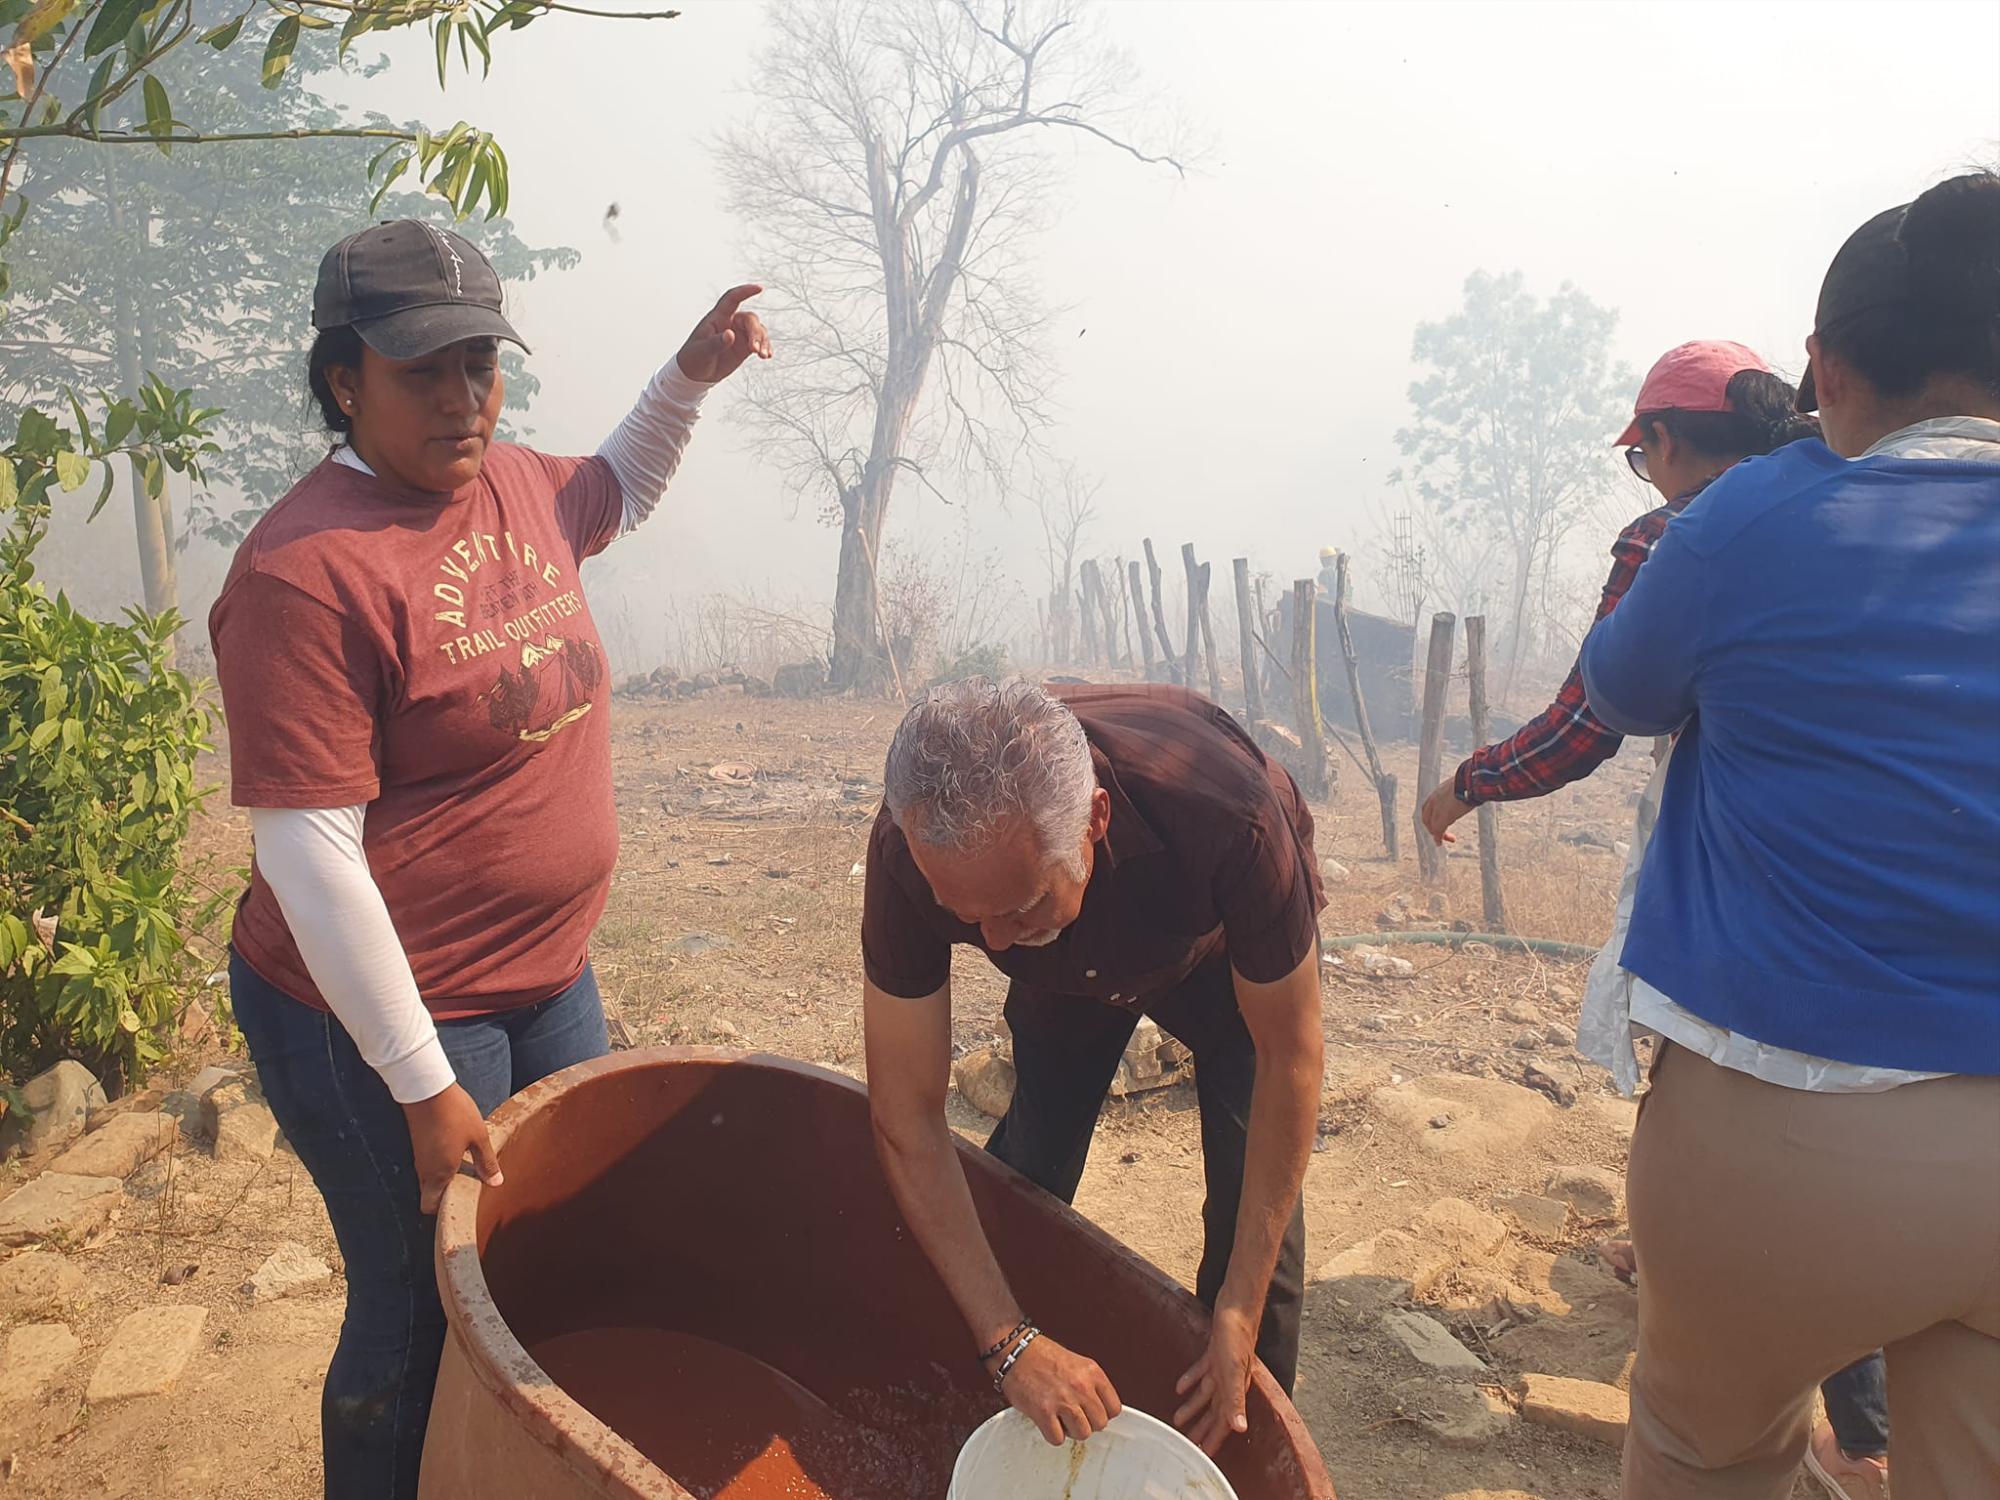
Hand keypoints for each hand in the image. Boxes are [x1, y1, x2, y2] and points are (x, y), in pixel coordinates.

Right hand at [402, 1083, 502, 1214]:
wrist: (426, 1089)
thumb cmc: (454, 1113)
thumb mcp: (478, 1137)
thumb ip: (486, 1162)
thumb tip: (496, 1183)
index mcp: (439, 1175)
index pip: (430, 1207)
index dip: (444, 1211)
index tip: (464, 1205)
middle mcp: (425, 1171)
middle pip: (429, 1196)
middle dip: (446, 1197)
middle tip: (469, 1186)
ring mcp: (419, 1157)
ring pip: (429, 1180)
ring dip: (445, 1178)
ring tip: (468, 1167)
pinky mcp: (418, 1144)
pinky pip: (428, 1164)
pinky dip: (440, 1164)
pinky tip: (457, 1151)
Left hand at [673, 283, 771, 384]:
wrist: (695, 374)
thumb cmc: (693, 358)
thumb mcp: (702, 351)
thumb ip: (716, 342)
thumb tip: (730, 334)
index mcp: (717, 318)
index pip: (732, 299)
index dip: (745, 292)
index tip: (759, 288)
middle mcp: (730, 323)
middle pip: (750, 319)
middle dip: (755, 333)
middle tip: (754, 349)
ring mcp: (738, 334)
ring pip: (758, 330)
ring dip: (762, 341)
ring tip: (762, 355)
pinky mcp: (744, 347)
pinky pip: (759, 342)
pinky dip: (765, 347)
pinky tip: (767, 355)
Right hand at [990, 1333, 1121, 1444]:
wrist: (1015, 1350)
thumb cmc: (1042, 1355)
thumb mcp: (1078, 1363)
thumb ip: (1091, 1385)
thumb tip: (1099, 1409)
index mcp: (1092, 1373)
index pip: (1114, 1409)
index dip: (1102, 1413)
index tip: (1092, 1412)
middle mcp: (1081, 1387)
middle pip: (1100, 1424)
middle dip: (1087, 1423)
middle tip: (1074, 1415)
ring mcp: (1063, 1400)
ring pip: (1083, 1434)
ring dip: (1071, 1431)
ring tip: (1061, 1419)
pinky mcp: (1043, 1412)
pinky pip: (1058, 1438)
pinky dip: (1052, 1434)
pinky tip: (1048, 1421)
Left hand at [1174, 1303, 1256, 1456]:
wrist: (1237, 1304)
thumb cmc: (1236, 1335)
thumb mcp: (1233, 1368)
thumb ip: (1235, 1399)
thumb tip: (1240, 1429)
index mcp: (1235, 1387)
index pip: (1224, 1421)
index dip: (1215, 1439)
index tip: (1204, 1456)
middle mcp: (1230, 1380)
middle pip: (1215, 1411)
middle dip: (1203, 1429)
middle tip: (1189, 1445)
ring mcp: (1222, 1365)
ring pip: (1206, 1393)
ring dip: (1193, 1407)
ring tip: (1177, 1420)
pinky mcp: (1215, 1350)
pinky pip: (1202, 1371)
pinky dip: (1191, 1380)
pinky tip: (1179, 1387)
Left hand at [1420, 780, 1474, 844]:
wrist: (1469, 783)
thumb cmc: (1468, 783)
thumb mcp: (1456, 788)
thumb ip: (1454, 795)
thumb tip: (1465, 794)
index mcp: (1435, 794)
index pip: (1427, 809)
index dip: (1430, 817)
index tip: (1436, 823)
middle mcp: (1432, 802)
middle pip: (1426, 819)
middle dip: (1431, 827)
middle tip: (1439, 834)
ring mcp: (1436, 810)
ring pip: (1432, 826)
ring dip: (1437, 833)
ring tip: (1446, 837)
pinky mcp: (1442, 819)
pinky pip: (1438, 831)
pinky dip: (1438, 838)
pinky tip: (1440, 843)